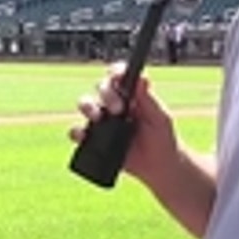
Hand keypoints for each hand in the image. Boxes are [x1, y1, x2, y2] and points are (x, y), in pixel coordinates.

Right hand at [68, 62, 179, 184]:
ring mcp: (103, 120)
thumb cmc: (162, 138)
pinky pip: (78, 132)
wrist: (157, 167)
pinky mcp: (94, 139)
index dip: (116, 71)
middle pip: (101, 87)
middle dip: (106, 94)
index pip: (119, 76)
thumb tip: (142, 78)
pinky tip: (83, 136)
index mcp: (131, 94)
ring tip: (97, 118)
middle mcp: (114, 103)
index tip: (118, 75)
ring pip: (86, 104)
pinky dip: (76, 132)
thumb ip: (149, 99)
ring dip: (88, 107)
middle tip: (118, 109)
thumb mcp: (160, 118)